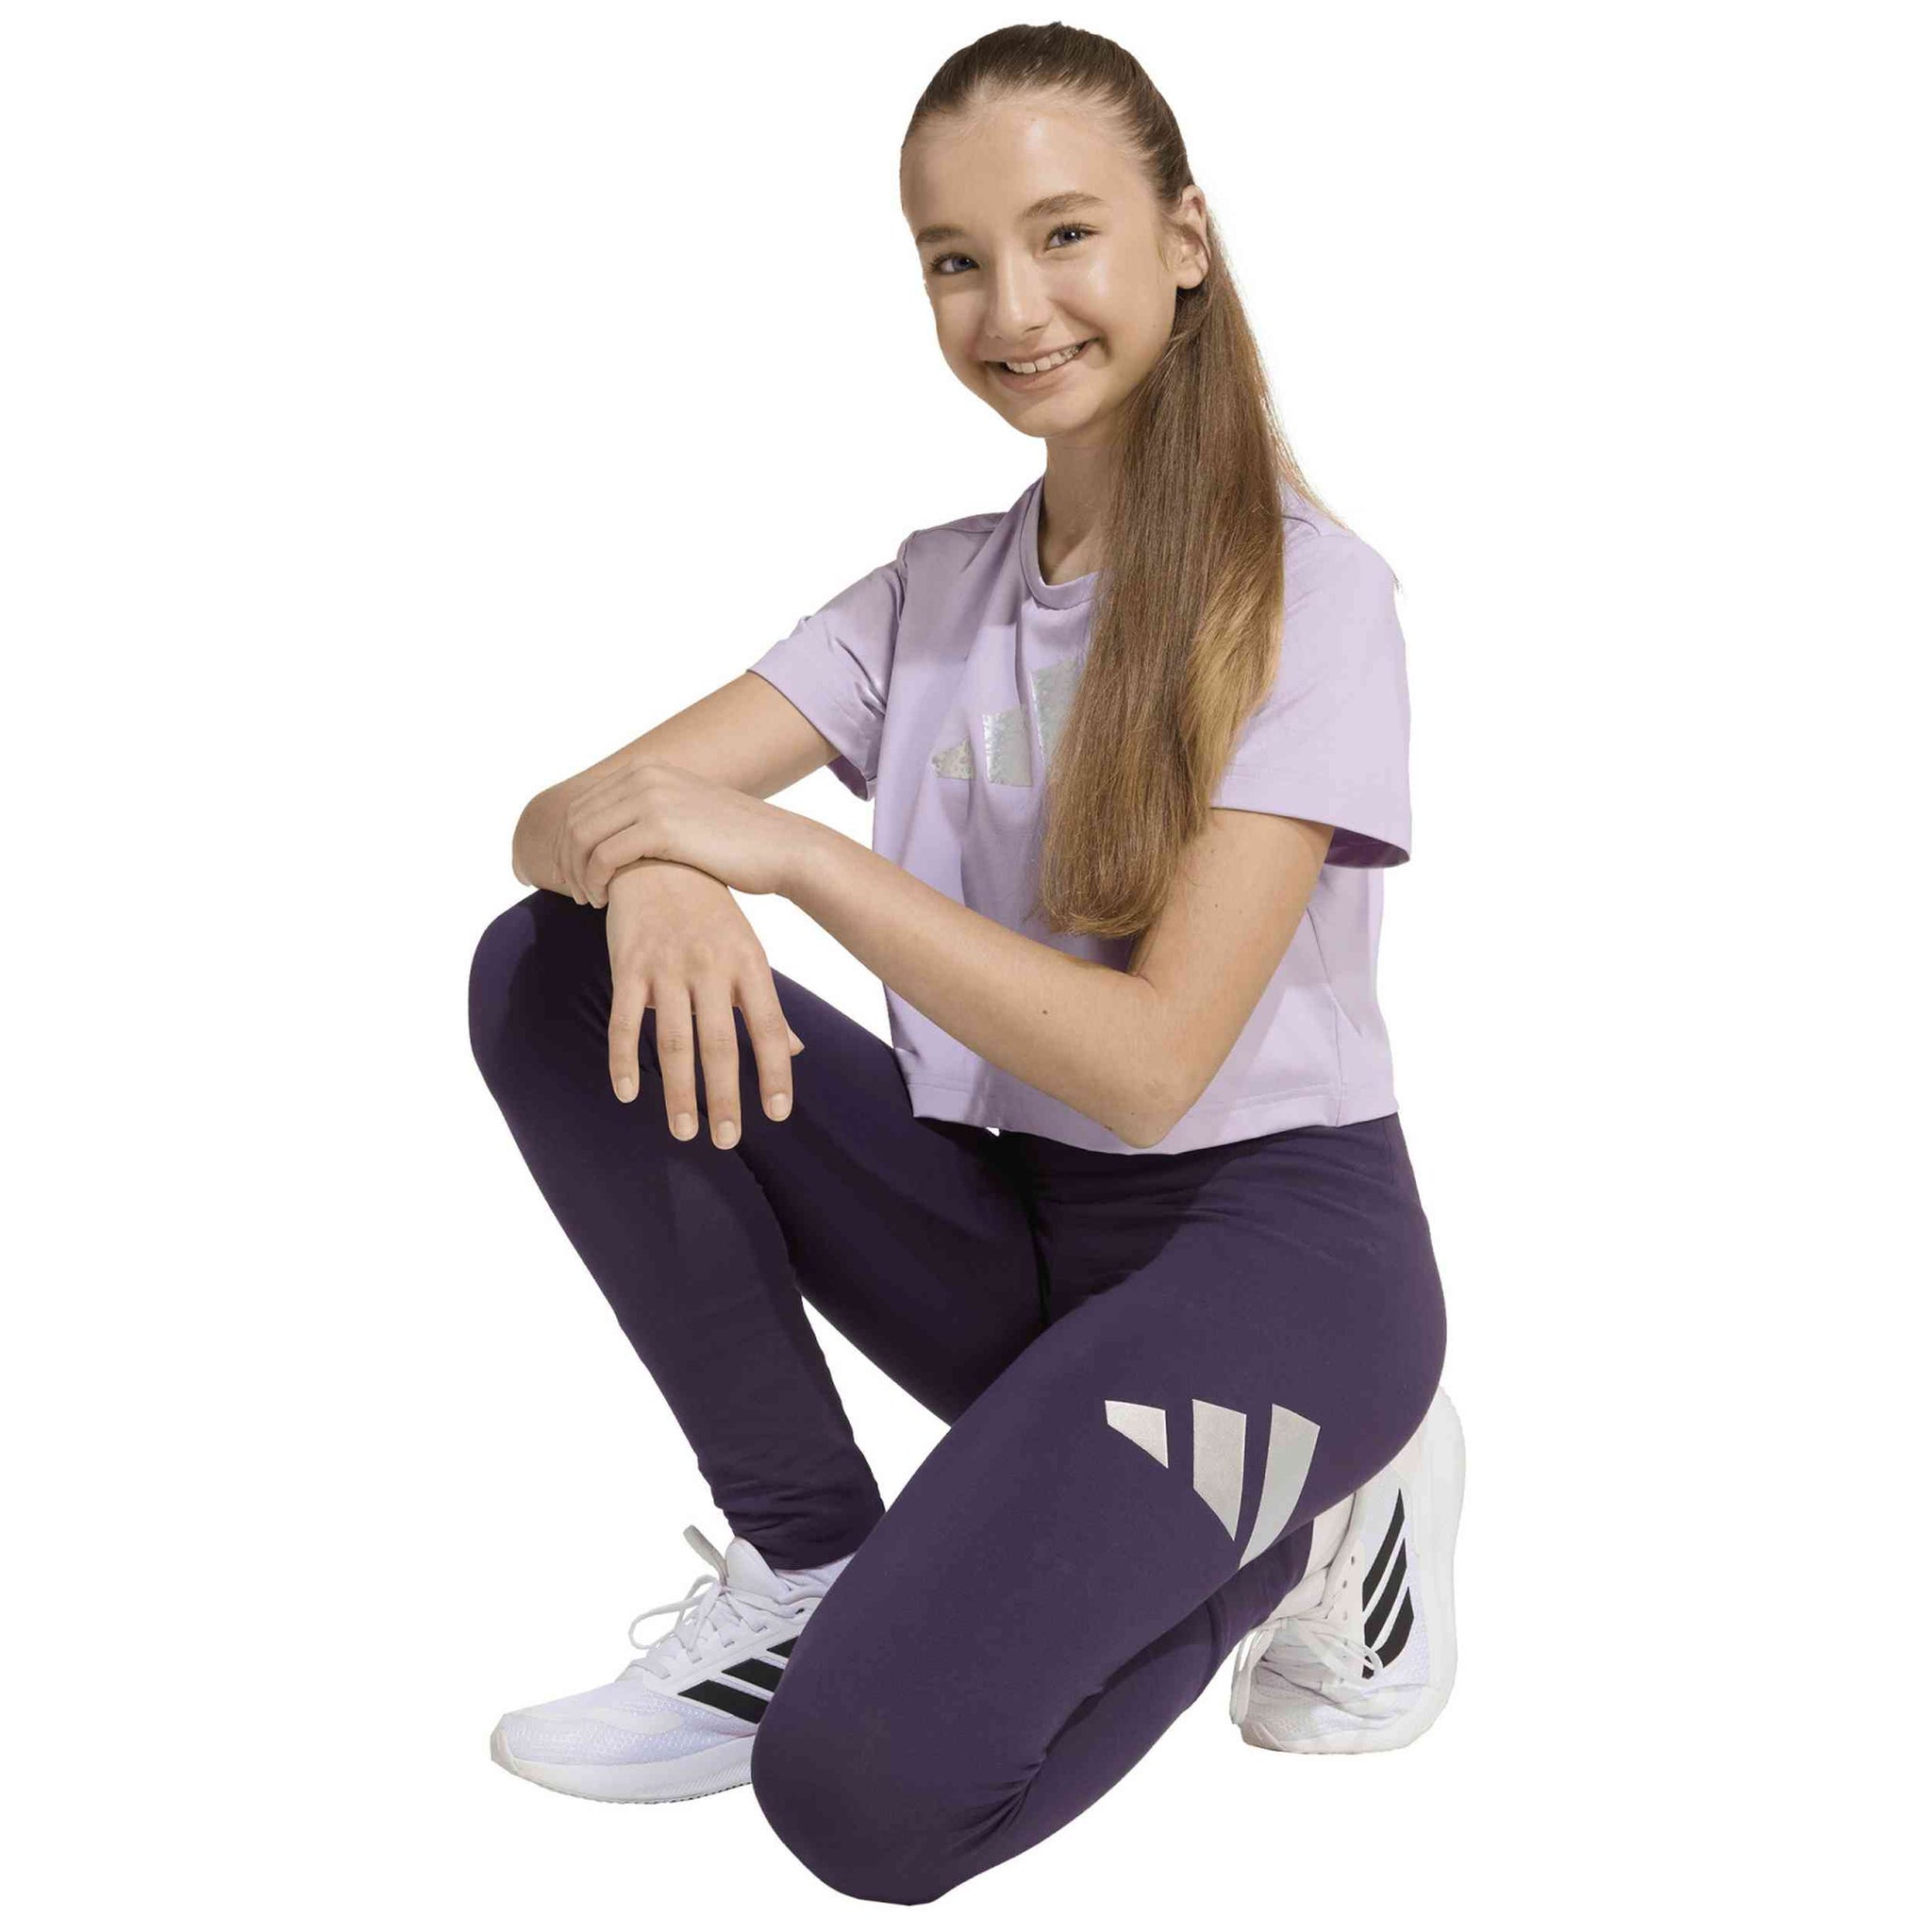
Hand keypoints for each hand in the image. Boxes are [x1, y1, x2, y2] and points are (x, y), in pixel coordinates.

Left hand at [558, 760, 813, 906]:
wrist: (783, 847)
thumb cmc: (740, 843)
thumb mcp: (688, 813)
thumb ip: (652, 813)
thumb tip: (621, 834)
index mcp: (647, 768)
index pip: (581, 803)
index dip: (567, 843)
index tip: (576, 875)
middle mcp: (644, 775)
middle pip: (575, 819)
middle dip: (566, 860)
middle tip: (576, 892)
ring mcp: (651, 798)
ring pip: (583, 838)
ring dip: (576, 874)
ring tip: (588, 899)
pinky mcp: (661, 827)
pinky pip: (603, 857)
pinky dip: (594, 882)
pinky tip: (603, 901)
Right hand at [604, 861, 804, 1143]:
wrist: (660, 858)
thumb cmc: (712, 915)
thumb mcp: (748, 953)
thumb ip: (767, 1005)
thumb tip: (794, 1052)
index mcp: (748, 965)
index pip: (768, 1027)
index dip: (774, 1071)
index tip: (777, 1113)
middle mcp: (710, 968)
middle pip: (719, 1043)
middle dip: (724, 1096)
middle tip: (725, 1140)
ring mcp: (667, 966)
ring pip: (673, 1039)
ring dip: (679, 1091)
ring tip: (685, 1131)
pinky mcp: (628, 964)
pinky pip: (624, 1019)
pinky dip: (623, 1058)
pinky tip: (629, 1094)